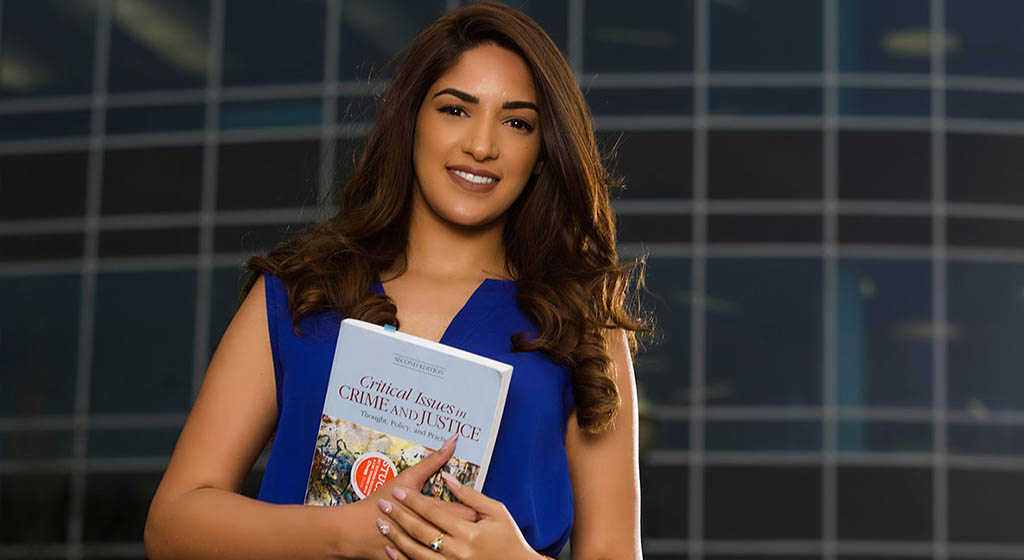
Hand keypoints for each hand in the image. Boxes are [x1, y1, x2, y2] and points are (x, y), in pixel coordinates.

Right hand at [348, 436, 477, 558]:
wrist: (354, 531)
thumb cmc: (380, 502)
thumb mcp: (407, 478)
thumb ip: (433, 461)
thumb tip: (452, 441)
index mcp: (433, 511)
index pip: (469, 511)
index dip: (475, 506)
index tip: (475, 502)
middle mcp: (432, 533)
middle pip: (466, 530)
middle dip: (471, 522)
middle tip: (474, 515)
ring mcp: (424, 550)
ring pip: (454, 548)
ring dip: (459, 537)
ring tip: (462, 530)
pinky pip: (436, 558)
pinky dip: (442, 551)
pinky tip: (445, 544)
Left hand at [376, 470, 539, 559]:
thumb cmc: (509, 539)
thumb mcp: (497, 512)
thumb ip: (472, 496)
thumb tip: (449, 478)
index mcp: (469, 532)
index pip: (433, 512)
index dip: (413, 501)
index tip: (397, 491)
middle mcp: (458, 551)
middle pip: (420, 530)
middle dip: (399, 515)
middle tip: (383, 502)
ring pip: (414, 550)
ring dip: (396, 535)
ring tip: (381, 521)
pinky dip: (402, 558)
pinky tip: (390, 548)